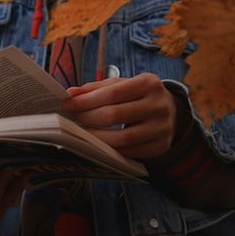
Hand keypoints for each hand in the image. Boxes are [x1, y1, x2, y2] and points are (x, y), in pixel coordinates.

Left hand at [61, 73, 183, 158]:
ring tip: (81, 133)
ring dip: (96, 137)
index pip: (111, 94)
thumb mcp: (120, 85)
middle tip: (72, 119)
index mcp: (149, 83)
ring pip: (122, 138)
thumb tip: (70, 93)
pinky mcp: (161, 146)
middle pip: (114, 115)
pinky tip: (98, 143)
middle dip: (87, 118)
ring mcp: (162, 128)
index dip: (86, 101)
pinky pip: (130, 152)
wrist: (169, 111)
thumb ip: (95, 88)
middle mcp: (159, 105)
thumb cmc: (137, 95)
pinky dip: (110, 149)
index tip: (67, 105)